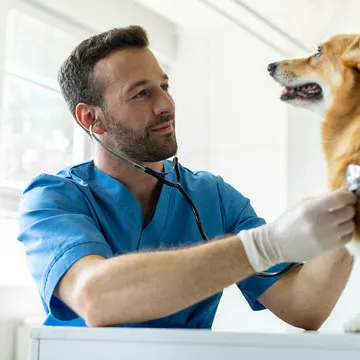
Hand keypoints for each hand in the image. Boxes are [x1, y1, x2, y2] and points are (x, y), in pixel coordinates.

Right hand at [238, 188, 356, 271]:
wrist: (277, 243)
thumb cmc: (288, 221)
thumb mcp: (302, 204)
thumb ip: (323, 199)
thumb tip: (344, 192)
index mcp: (311, 208)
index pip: (340, 198)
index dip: (348, 196)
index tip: (348, 196)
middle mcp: (320, 223)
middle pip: (348, 212)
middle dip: (348, 208)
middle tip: (342, 208)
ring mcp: (325, 237)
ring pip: (350, 225)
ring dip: (347, 221)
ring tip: (338, 220)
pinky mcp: (328, 248)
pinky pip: (347, 237)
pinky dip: (345, 232)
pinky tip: (337, 230)